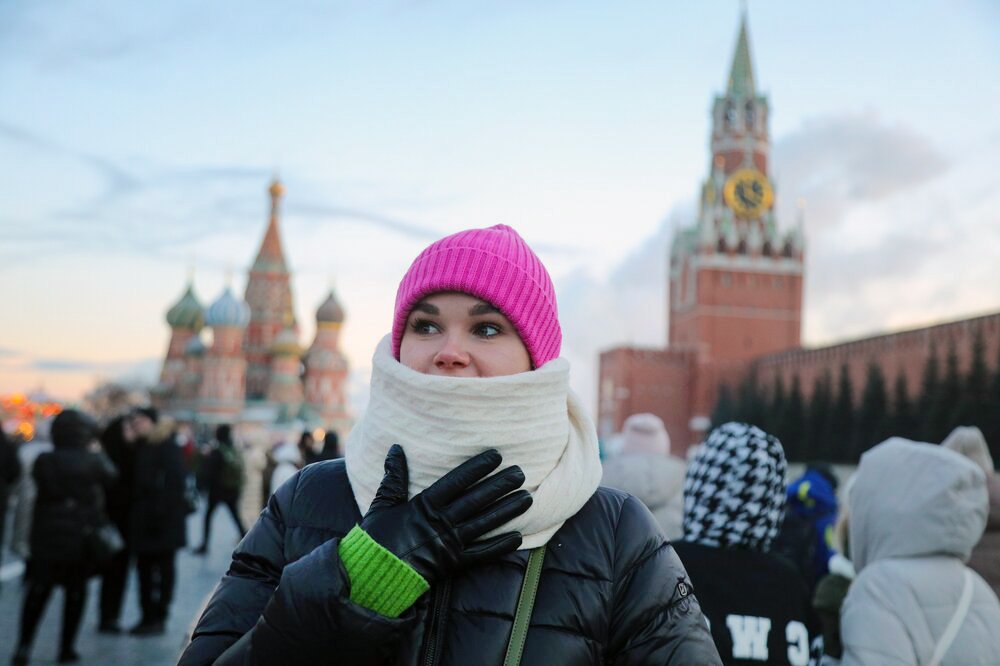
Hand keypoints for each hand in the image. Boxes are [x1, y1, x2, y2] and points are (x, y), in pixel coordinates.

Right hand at [361, 444, 531, 582]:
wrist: (370, 576)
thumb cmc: (375, 538)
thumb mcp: (383, 504)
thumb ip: (394, 477)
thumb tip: (396, 448)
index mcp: (424, 506)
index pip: (456, 481)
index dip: (477, 468)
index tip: (496, 456)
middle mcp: (440, 523)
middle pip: (476, 500)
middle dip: (500, 485)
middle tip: (521, 472)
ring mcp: (449, 543)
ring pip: (484, 524)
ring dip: (507, 511)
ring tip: (527, 498)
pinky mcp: (453, 564)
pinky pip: (481, 554)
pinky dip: (499, 546)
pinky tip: (518, 537)